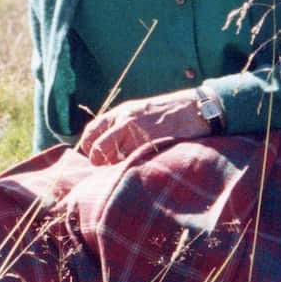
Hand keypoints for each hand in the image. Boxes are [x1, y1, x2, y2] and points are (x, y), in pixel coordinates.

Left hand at [76, 89, 210, 165]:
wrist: (193, 109)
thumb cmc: (165, 113)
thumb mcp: (137, 111)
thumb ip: (118, 125)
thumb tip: (101, 146)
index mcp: (119, 113)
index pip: (90, 132)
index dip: (88, 148)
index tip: (93, 156)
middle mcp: (124, 122)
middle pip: (98, 149)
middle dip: (99, 163)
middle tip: (106, 170)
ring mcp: (137, 135)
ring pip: (114, 160)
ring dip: (115, 169)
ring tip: (124, 171)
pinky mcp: (151, 146)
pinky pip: (132, 164)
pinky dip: (131, 171)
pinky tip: (137, 171)